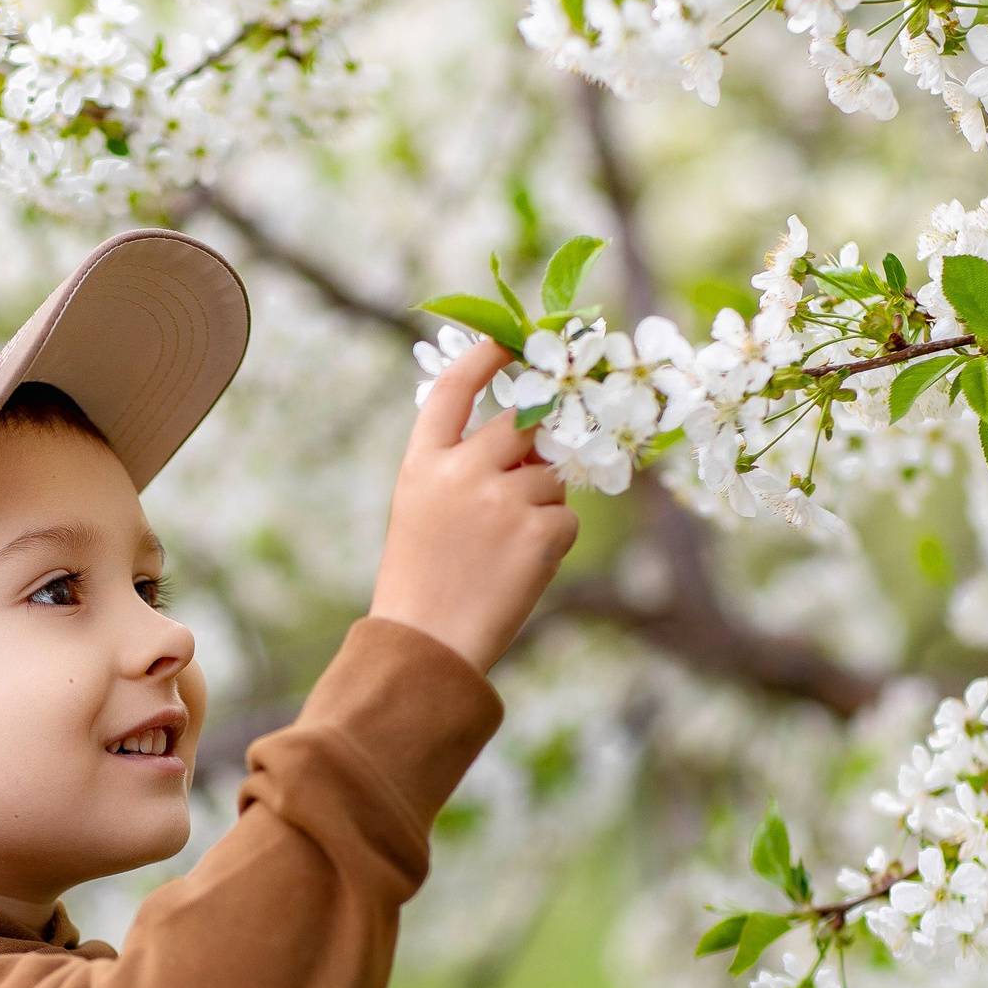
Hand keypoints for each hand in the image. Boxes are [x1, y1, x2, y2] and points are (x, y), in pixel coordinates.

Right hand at [368, 338, 576, 672]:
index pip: (454, 390)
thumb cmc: (423, 581)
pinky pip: (566, 517)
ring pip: (551, 476)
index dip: (485, 358)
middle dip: (535, 445)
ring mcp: (501, 499)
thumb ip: (464, 468)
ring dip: (541, 505)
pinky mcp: (538, 531)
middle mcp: (460, 472)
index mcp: (421, 465)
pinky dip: (552, 542)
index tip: (510, 342)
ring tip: (505, 550)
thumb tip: (535, 439)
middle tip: (525, 480)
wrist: (426, 645)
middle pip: (522, 426)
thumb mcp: (422, 511)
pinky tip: (520, 569)